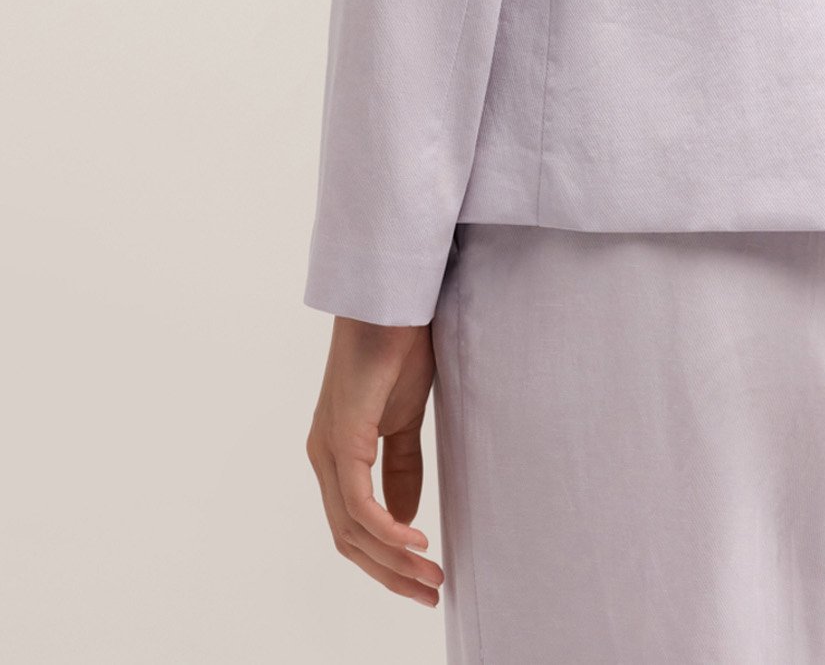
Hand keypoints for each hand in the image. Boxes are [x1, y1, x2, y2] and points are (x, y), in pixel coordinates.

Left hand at [307, 317, 443, 605]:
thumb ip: (402, 466)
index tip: (424, 579)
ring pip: (353, 529)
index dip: (387, 560)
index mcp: (337, 454)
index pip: (355, 526)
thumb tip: (405, 517)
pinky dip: (388, 530)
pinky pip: (360, 503)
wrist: (394, 300)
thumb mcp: (407, 418)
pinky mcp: (343, 438)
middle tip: (432, 593)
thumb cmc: (398, 347)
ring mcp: (329, 449)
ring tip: (432, 576)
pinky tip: (417, 541)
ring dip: (393, 560)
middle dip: (391, 573)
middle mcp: (324, 457)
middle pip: (350, 539)